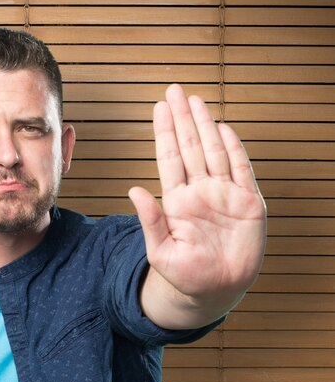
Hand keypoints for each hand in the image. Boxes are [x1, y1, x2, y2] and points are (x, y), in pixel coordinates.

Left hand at [129, 84, 265, 325]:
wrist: (214, 292)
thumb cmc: (185, 276)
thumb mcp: (161, 251)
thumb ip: (151, 221)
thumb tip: (134, 190)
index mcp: (177, 202)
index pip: (169, 159)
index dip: (164, 133)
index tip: (158, 108)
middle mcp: (200, 192)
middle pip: (190, 147)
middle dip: (182, 119)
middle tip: (174, 90)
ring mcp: (224, 196)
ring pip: (215, 152)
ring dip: (205, 126)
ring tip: (194, 101)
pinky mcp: (248, 204)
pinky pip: (242, 170)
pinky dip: (235, 149)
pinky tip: (224, 128)